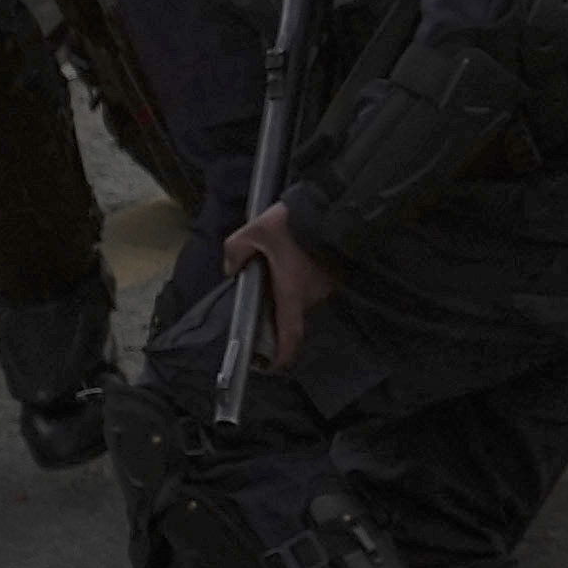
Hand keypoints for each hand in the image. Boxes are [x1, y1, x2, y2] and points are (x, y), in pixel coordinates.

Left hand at [219, 198, 333, 371]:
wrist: (330, 201)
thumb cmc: (291, 222)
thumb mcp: (252, 232)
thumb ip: (235, 252)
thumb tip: (232, 268)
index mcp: (292, 292)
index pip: (290, 335)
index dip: (282, 356)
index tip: (271, 366)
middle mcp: (313, 293)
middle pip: (292, 312)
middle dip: (276, 307)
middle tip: (261, 292)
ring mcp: (328, 282)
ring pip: (302, 295)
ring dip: (288, 290)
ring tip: (276, 268)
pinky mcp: (335, 270)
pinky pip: (313, 282)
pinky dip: (301, 278)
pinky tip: (293, 258)